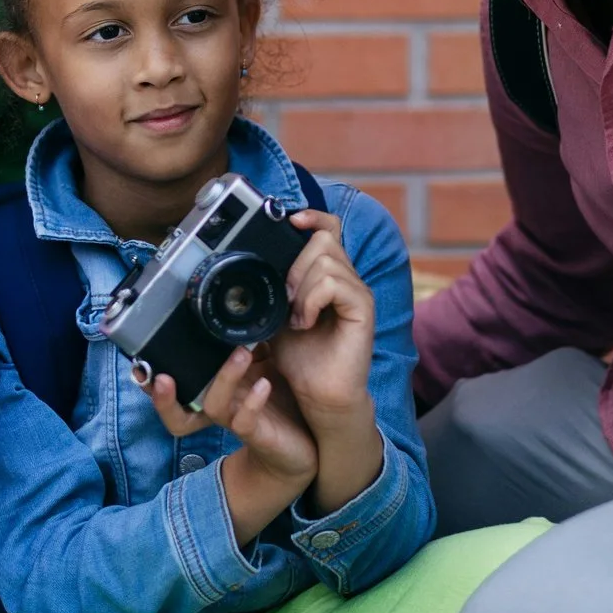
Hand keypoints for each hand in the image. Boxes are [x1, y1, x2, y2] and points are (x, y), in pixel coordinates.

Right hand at [142, 348, 314, 547]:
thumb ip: (253, 341)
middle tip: (162, 374)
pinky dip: (252, 403)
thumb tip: (247, 308)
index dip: (155, 385)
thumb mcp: (266, 365)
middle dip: (164, 397)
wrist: (304, 442)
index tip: (140, 367)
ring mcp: (237, 421)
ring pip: (213, 406)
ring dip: (223, 378)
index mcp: (217, 391)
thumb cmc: (281, 400)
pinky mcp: (258, 434)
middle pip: (178, 412)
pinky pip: (245, 422)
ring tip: (242, 353)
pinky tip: (264, 384)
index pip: (176, 390)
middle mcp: (221, 408)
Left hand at [268, 212, 376, 423]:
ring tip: (295, 317)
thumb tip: (250, 264)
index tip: (290, 221)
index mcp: (329, 276)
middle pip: (323, 239)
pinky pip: (334, 282)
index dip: (311, 217)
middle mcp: (347, 279)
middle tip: (286, 300)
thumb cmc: (300, 358)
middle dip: (295, 265)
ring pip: (326, 259)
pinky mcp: (362, 308)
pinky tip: (305, 322)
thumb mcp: (277, 314)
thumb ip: (273, 288)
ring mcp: (357, 292)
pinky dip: (311, 300)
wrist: (318, 394)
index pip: (328, 228)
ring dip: (301, 287)